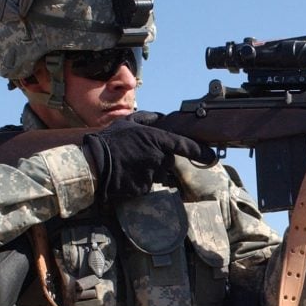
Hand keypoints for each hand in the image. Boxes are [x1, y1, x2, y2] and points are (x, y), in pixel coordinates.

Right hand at [83, 117, 215, 201]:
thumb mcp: (127, 123)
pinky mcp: (145, 189)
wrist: (93, 165)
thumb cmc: (109, 141)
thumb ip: (147, 118)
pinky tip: (127, 175)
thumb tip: (161, 116)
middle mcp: (159, 158)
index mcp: (157, 140)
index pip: (185, 146)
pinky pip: (148, 185)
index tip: (212, 157)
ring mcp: (153, 175)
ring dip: (149, 170)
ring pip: (158, 174)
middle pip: (168, 161)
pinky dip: (140, 181)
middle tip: (138, 155)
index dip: (200, 152)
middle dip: (158, 158)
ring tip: (130, 164)